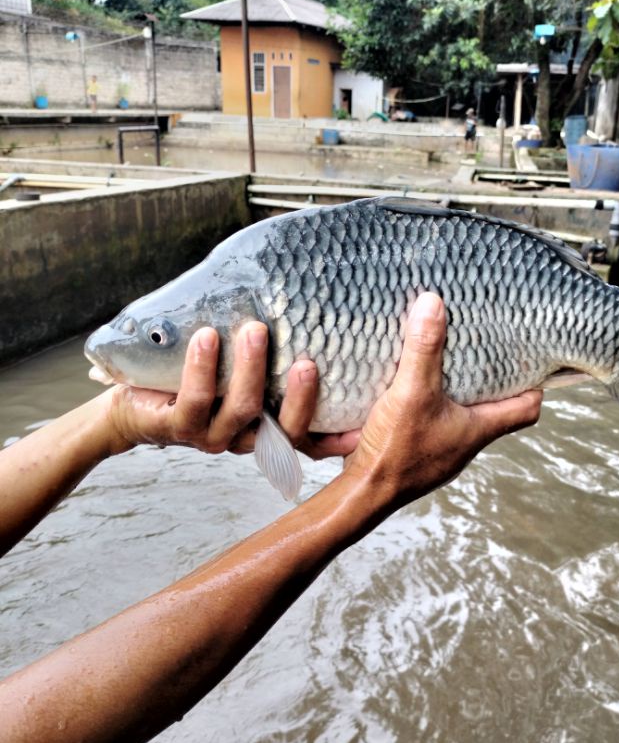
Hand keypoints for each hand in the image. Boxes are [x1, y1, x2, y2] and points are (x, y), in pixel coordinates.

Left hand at [103, 322, 358, 458]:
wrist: (132, 399)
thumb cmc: (192, 374)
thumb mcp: (236, 363)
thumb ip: (268, 349)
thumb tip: (295, 302)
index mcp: (266, 426)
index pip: (309, 440)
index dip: (336, 439)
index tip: (363, 428)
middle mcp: (246, 436)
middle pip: (285, 430)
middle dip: (300, 398)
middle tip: (307, 363)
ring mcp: (213, 436)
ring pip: (243, 411)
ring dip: (251, 370)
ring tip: (254, 331)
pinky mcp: (177, 428)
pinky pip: (196, 402)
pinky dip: (202, 367)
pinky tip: (205, 337)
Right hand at [344, 293, 542, 504]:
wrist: (362, 494)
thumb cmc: (395, 451)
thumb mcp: (411, 391)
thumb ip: (423, 349)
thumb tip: (434, 304)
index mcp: (479, 429)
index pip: (527, 410)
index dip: (533, 385)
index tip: (528, 361)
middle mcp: (466, 443)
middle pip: (494, 410)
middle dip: (490, 381)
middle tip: (482, 349)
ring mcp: (441, 450)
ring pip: (460, 416)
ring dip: (455, 392)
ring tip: (444, 362)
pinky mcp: (418, 453)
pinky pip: (432, 423)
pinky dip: (427, 404)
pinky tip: (407, 388)